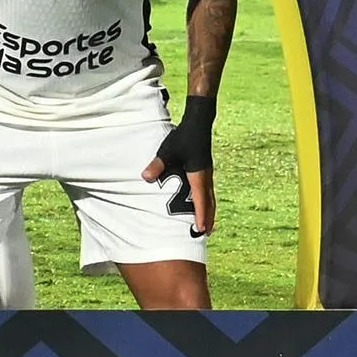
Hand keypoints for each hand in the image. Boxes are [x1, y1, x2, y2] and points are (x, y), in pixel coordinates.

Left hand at [146, 93, 217, 234]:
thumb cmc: (183, 137)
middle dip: (208, 218)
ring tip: (208, 224)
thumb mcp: (167, 150)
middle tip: (206, 234)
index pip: (200, 200)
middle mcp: (205, 176)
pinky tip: (202, 203)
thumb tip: (145, 177)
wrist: (199, 122)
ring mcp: (207, 173)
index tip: (201, 229)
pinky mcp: (205, 168)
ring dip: (209, 211)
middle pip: (209, 202)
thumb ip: (157, 165)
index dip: (200, 215)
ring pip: (210, 197)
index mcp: (197, 175)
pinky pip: (208, 190)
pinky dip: (207, 201)